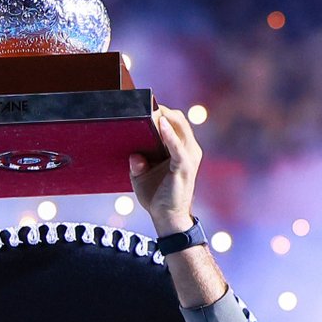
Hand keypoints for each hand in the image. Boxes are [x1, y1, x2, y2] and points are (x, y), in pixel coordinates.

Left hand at [128, 105, 201, 236]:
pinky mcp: (185, 166)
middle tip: (144, 104)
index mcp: (180, 148)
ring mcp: (189, 156)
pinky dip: (169, 134)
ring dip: (165, 116)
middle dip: (162, 110)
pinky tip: (160, 123)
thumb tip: (133, 154)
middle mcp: (188, 149)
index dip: (160, 111)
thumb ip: (136, 163)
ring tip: (151, 109)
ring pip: (180, 127)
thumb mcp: (140, 176)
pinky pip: (177, 146)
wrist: (166, 218)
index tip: (144, 104)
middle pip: (178, 119)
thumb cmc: (156, 196)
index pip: (174, 121)